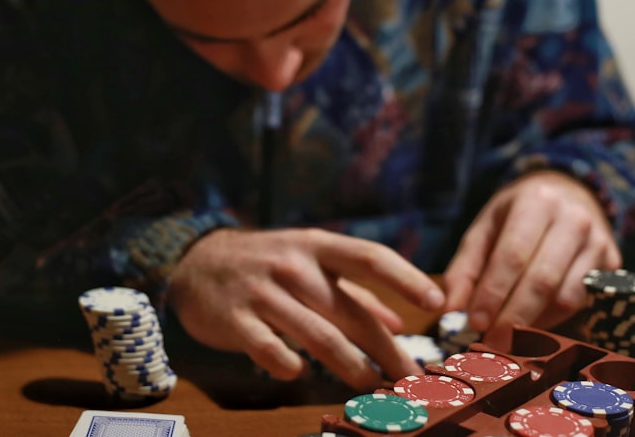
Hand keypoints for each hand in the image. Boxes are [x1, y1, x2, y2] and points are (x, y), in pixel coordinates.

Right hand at [167, 227, 444, 388]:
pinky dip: (287, 364)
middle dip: (387, 350)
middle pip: (350, 311)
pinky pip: (268, 348)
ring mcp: (263, 292)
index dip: (405, 277)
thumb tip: (399, 324)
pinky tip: (300, 375)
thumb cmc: (266, 263)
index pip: (369, 257)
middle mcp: (293, 266)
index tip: (438, 300)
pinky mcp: (235, 319)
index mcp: (317, 246)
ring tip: (373, 387)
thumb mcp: (309, 261)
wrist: (196, 262)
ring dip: (350, 364)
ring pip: (316, 334)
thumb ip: (354, 290)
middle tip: (414, 379)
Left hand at [442, 170, 621, 349]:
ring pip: (566, 296)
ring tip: (508, 334)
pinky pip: (582, 302)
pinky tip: (534, 322)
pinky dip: (555, 318)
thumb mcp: (486, 228)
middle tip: (491, 340)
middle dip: (513, 316)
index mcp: (536, 202)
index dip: (493, 293)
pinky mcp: (612, 263)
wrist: (569, 193)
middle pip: (542, 279)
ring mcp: (598, 242)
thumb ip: (465, 268)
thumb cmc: (518, 215)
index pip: (513, 255)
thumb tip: (452, 312)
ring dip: (534, 322)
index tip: (476, 322)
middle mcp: (573, 219)